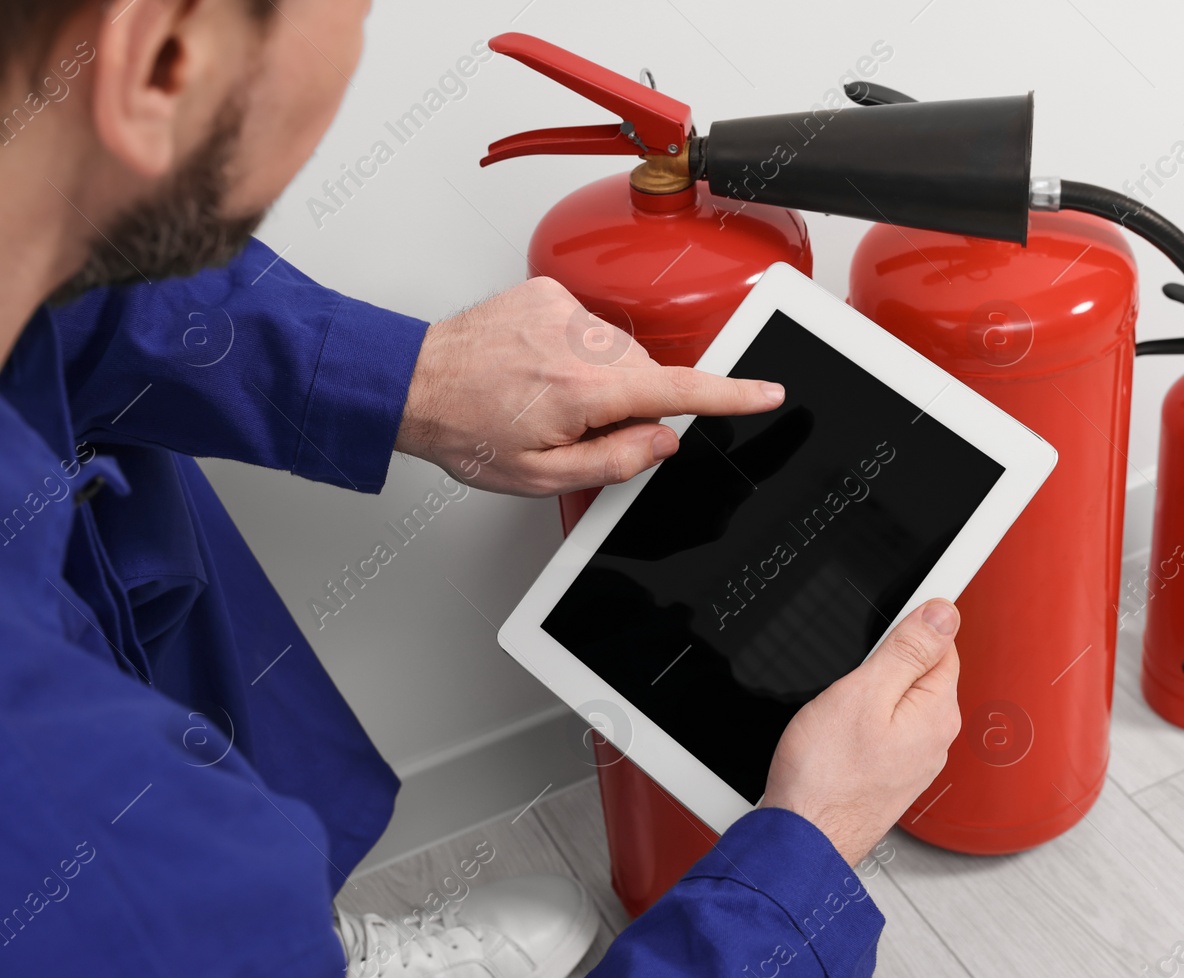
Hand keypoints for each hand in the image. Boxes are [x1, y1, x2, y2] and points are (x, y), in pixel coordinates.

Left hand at [394, 277, 784, 495]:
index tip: (767, 392)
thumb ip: (615, 461)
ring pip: (620, 351)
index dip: (731, 395)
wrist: (413, 384)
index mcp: (584, 390)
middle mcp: (579, 342)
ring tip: (548, 396)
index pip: (679, 391)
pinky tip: (540, 368)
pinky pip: (590, 327)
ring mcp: (563, 311)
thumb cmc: (468, 431)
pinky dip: (578, 350)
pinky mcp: (548, 293)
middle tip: (578, 427)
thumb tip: (662, 440)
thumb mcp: (543, 476)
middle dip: (631, 403)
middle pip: (647, 374)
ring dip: (602, 377)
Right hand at [762, 600, 961, 866]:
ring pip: (897, 703)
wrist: (802, 838)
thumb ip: (908, 649)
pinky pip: (883, 731)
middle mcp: (935, 739)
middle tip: (847, 682)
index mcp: (938, 712)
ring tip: (836, 715)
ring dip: (869, 696)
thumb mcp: (864, 692)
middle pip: (919, 673)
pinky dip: (860, 724)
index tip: (877, 637)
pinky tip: (835, 737)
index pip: (943, 645)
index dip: (907, 629)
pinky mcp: (889, 775)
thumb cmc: (825, 776)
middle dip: (884, 665)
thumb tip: (943, 613)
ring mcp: (913, 760)